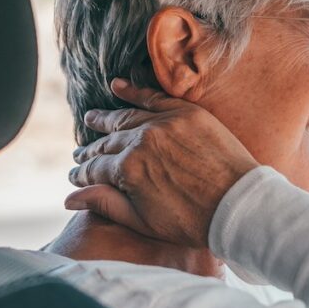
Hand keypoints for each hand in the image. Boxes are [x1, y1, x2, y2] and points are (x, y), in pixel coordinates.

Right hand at [66, 78, 258, 248]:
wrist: (239, 205)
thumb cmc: (192, 222)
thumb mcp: (143, 221)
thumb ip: (106, 205)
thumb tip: (69, 198)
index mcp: (127, 170)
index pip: (95, 169)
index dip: (82, 175)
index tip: (74, 177)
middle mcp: (141, 141)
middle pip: (108, 143)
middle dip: (91, 151)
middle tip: (80, 154)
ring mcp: (164, 123)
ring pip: (126, 118)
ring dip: (105, 119)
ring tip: (91, 118)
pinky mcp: (186, 113)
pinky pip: (153, 96)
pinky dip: (133, 91)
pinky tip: (116, 86)